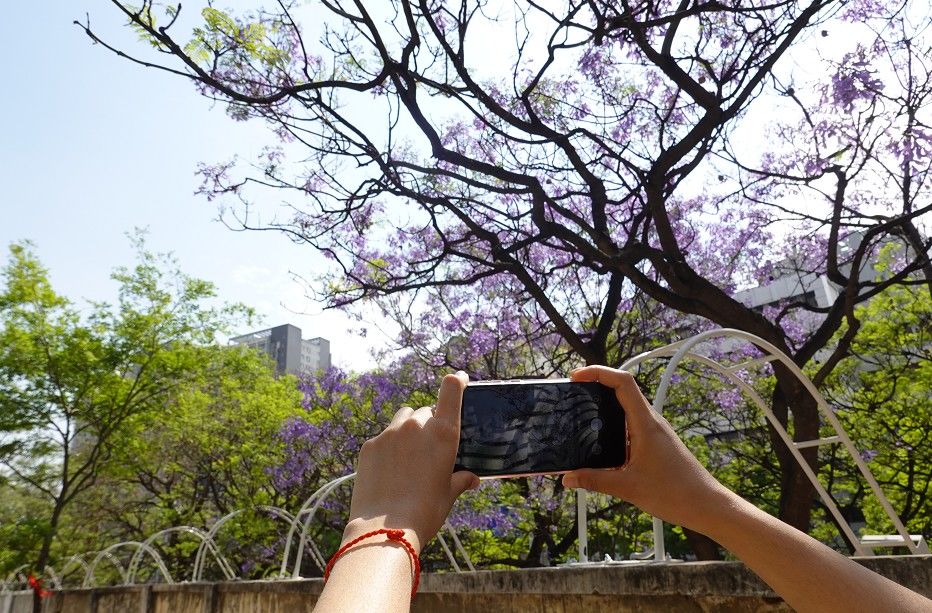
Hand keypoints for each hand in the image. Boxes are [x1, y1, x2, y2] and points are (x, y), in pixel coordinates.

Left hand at [343, 372, 478, 552]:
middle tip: (429, 450)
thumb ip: (460, 480)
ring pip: (403, 420)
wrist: (384, 529)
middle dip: (429, 424)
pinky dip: (388, 448)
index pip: (451, 390)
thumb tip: (472, 479)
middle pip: (425, 412)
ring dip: (407, 430)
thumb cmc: (425, 512)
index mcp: (443, 433)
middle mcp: (416, 426)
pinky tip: (389, 471)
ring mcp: (390, 433)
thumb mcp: (448, 495)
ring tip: (408, 458)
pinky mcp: (369, 445)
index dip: (457, 381)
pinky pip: (383, 438)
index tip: (460, 379)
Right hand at [561, 366, 734, 533]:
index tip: (577, 376)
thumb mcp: (628, 487)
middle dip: (597, 385)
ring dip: (605, 404)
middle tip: (573, 392)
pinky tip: (601, 440)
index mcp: (646, 424)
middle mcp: (651, 422)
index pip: (623, 383)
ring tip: (582, 412)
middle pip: (623, 390)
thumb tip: (568, 478)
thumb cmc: (675, 493)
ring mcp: (655, 431)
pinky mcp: (656, 443)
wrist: (706, 505)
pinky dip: (614, 423)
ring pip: (627, 407)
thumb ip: (594, 481)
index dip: (598, 372)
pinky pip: (632, 424)